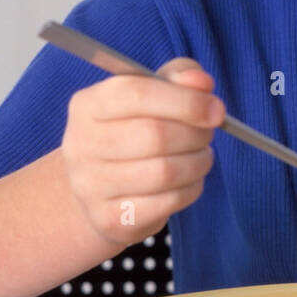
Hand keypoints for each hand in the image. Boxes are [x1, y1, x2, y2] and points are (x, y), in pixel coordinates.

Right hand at [61, 57, 224, 248]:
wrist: (100, 188)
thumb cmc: (133, 130)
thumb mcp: (152, 93)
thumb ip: (179, 76)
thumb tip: (200, 82)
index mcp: (87, 105)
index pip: (136, 93)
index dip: (184, 100)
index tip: (215, 109)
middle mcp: (81, 145)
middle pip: (154, 135)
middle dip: (196, 134)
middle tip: (208, 133)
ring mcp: (90, 186)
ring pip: (164, 172)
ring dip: (198, 162)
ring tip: (202, 155)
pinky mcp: (109, 219)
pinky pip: (167, 202)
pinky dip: (191, 188)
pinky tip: (189, 179)